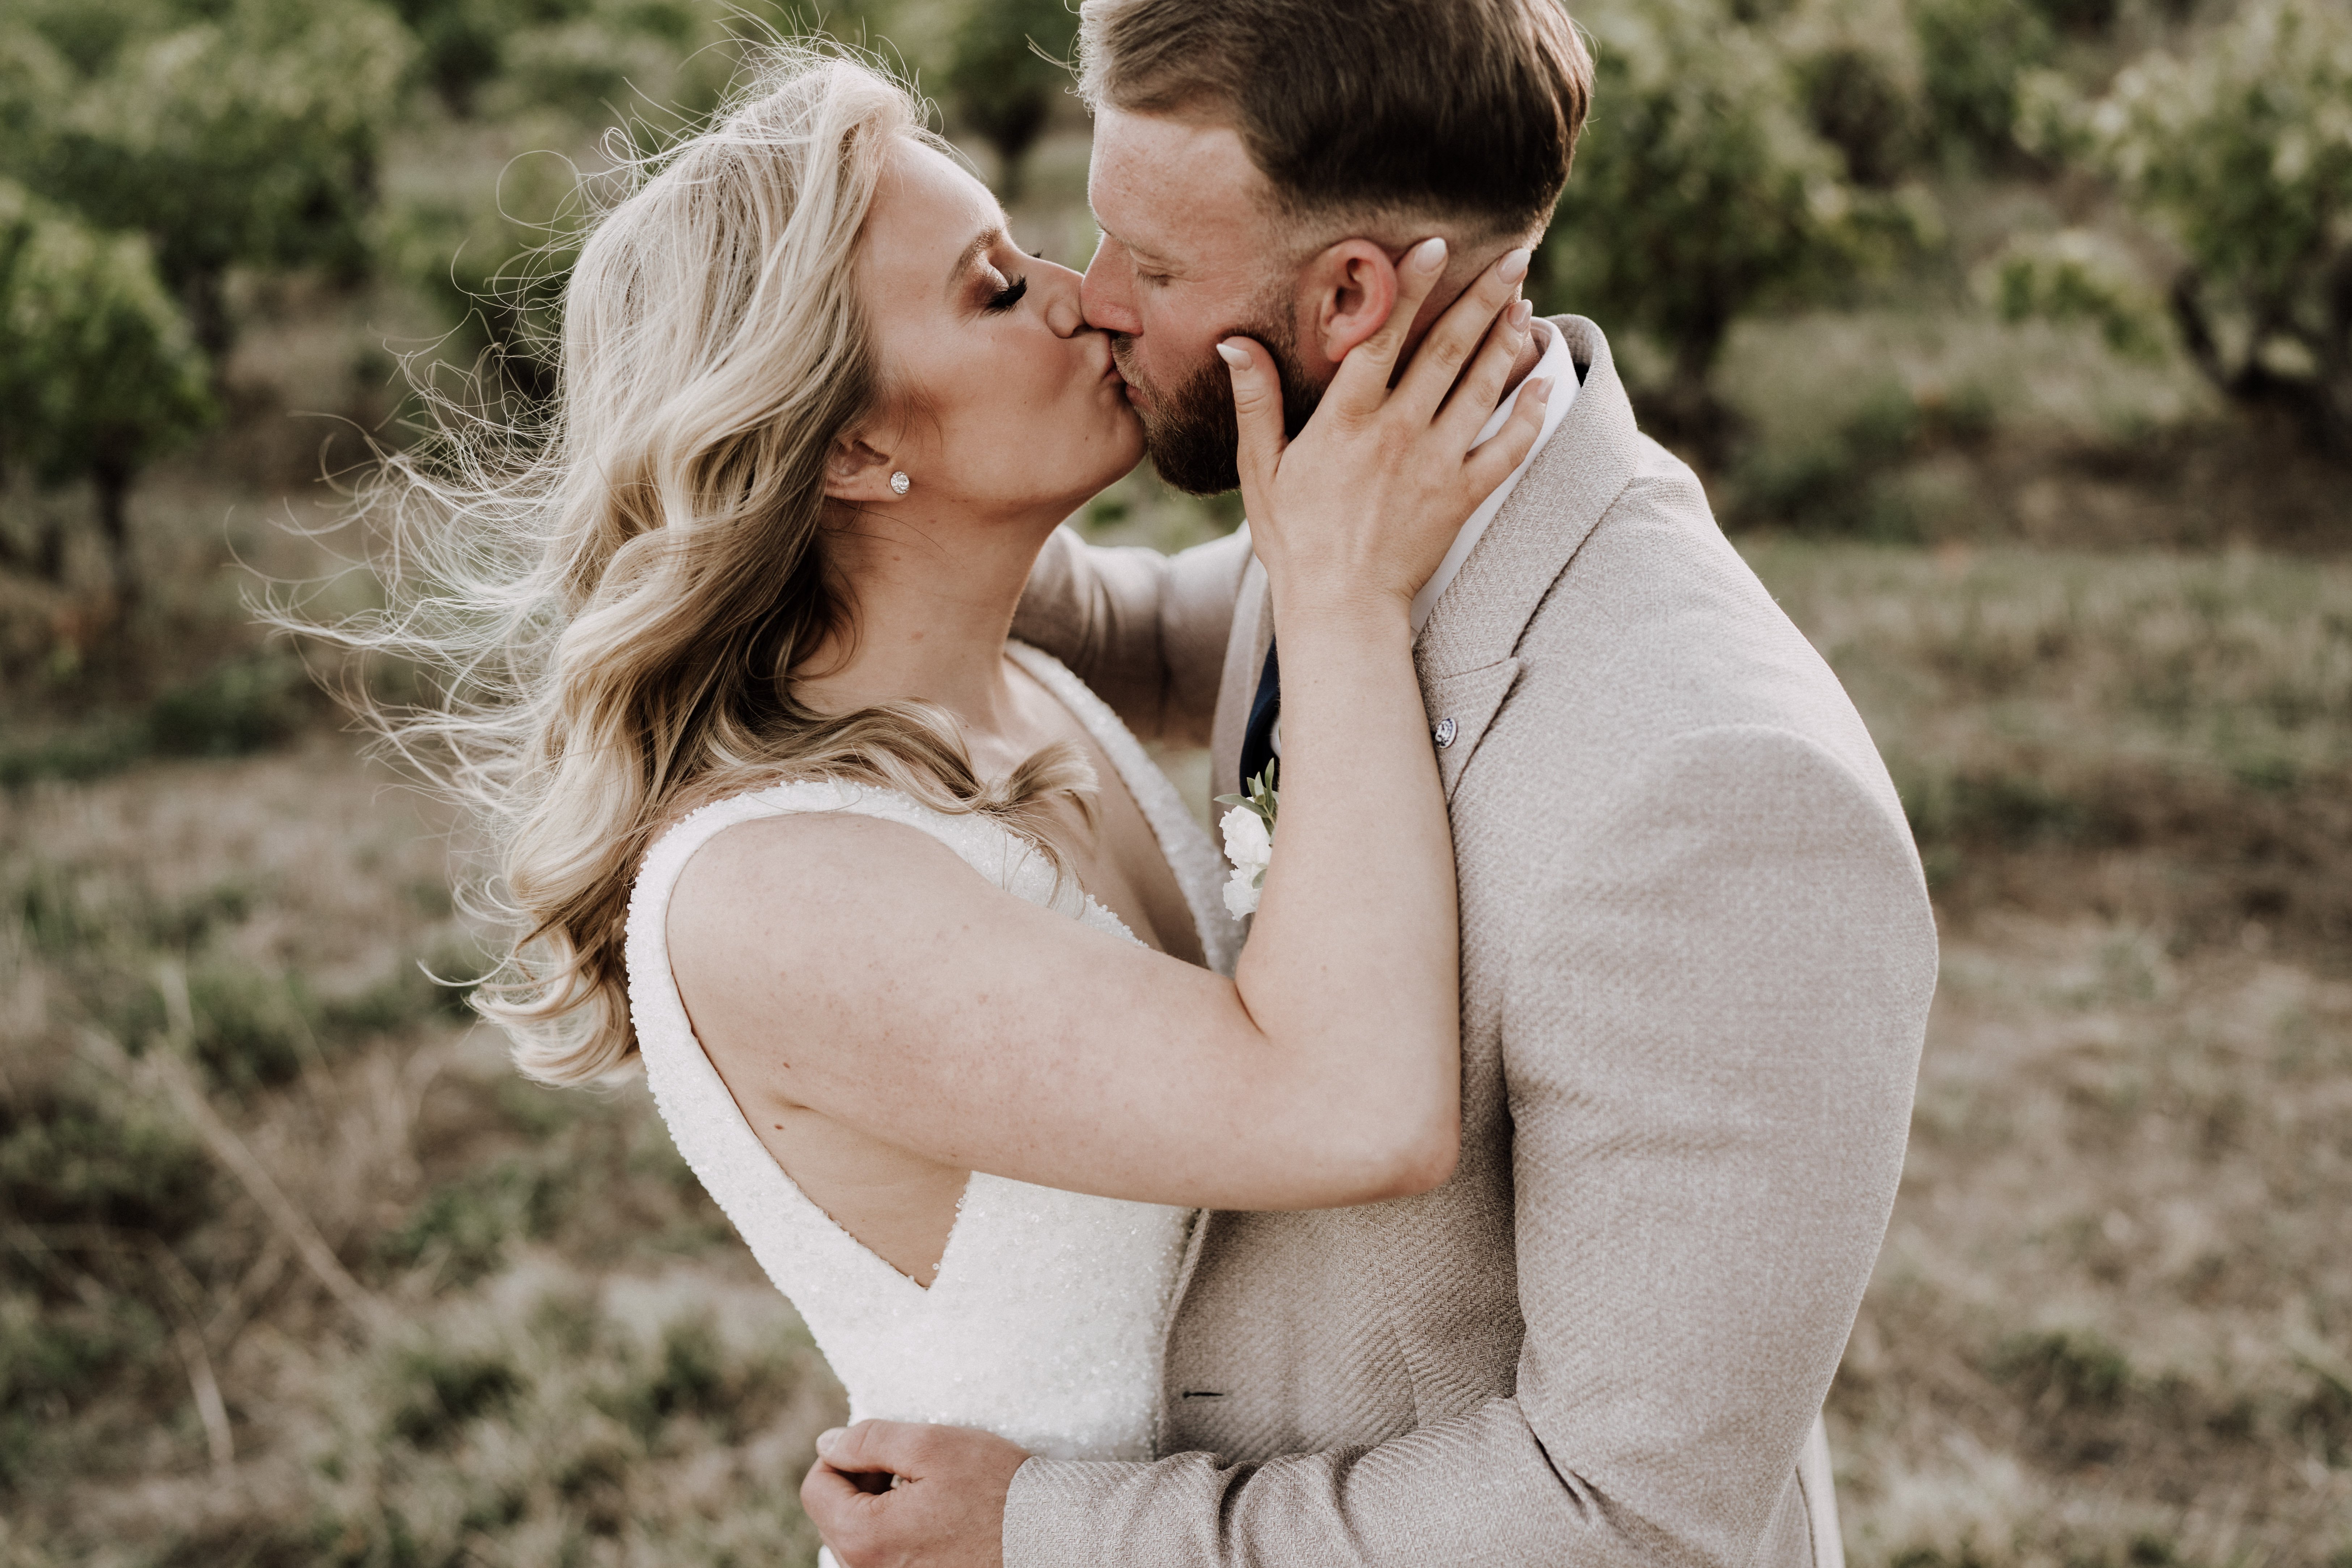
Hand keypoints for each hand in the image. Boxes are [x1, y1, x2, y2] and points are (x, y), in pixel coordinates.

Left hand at [800, 1420, 1029, 1567]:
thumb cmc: (995, 1490)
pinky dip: (899, 1530)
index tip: (887, 1450)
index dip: (844, 1455)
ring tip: (928, 1493)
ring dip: (881, 1506)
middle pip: (834, 1515)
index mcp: (864, 1538)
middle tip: (912, 1467)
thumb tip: (828, 1443)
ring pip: (859, 1536)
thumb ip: (869, 1440)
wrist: (1047, 1538)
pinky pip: (885, 1555)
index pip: (816, 1487)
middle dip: (862, 1481)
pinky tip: (936, 1519)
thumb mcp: (931, 1446)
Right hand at [1220, 239, 1550, 626]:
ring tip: (1526, 302)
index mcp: (1347, 420)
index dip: (1411, 287)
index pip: (1382, 337)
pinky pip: (1507, 450)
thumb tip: (1233, 342)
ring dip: (1508, 342)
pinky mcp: (1462, 497)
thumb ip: (1254, 400)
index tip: (1437, 245)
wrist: (1339, 606)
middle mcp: (1397, 432)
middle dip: (1483, 297)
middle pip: (1447, 351)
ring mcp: (1436, 464)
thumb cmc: (1294, 537)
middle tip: (1515, 254)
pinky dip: (1531, 417)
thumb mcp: (1260, 468)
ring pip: (1482, 389)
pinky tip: (1546, 386)